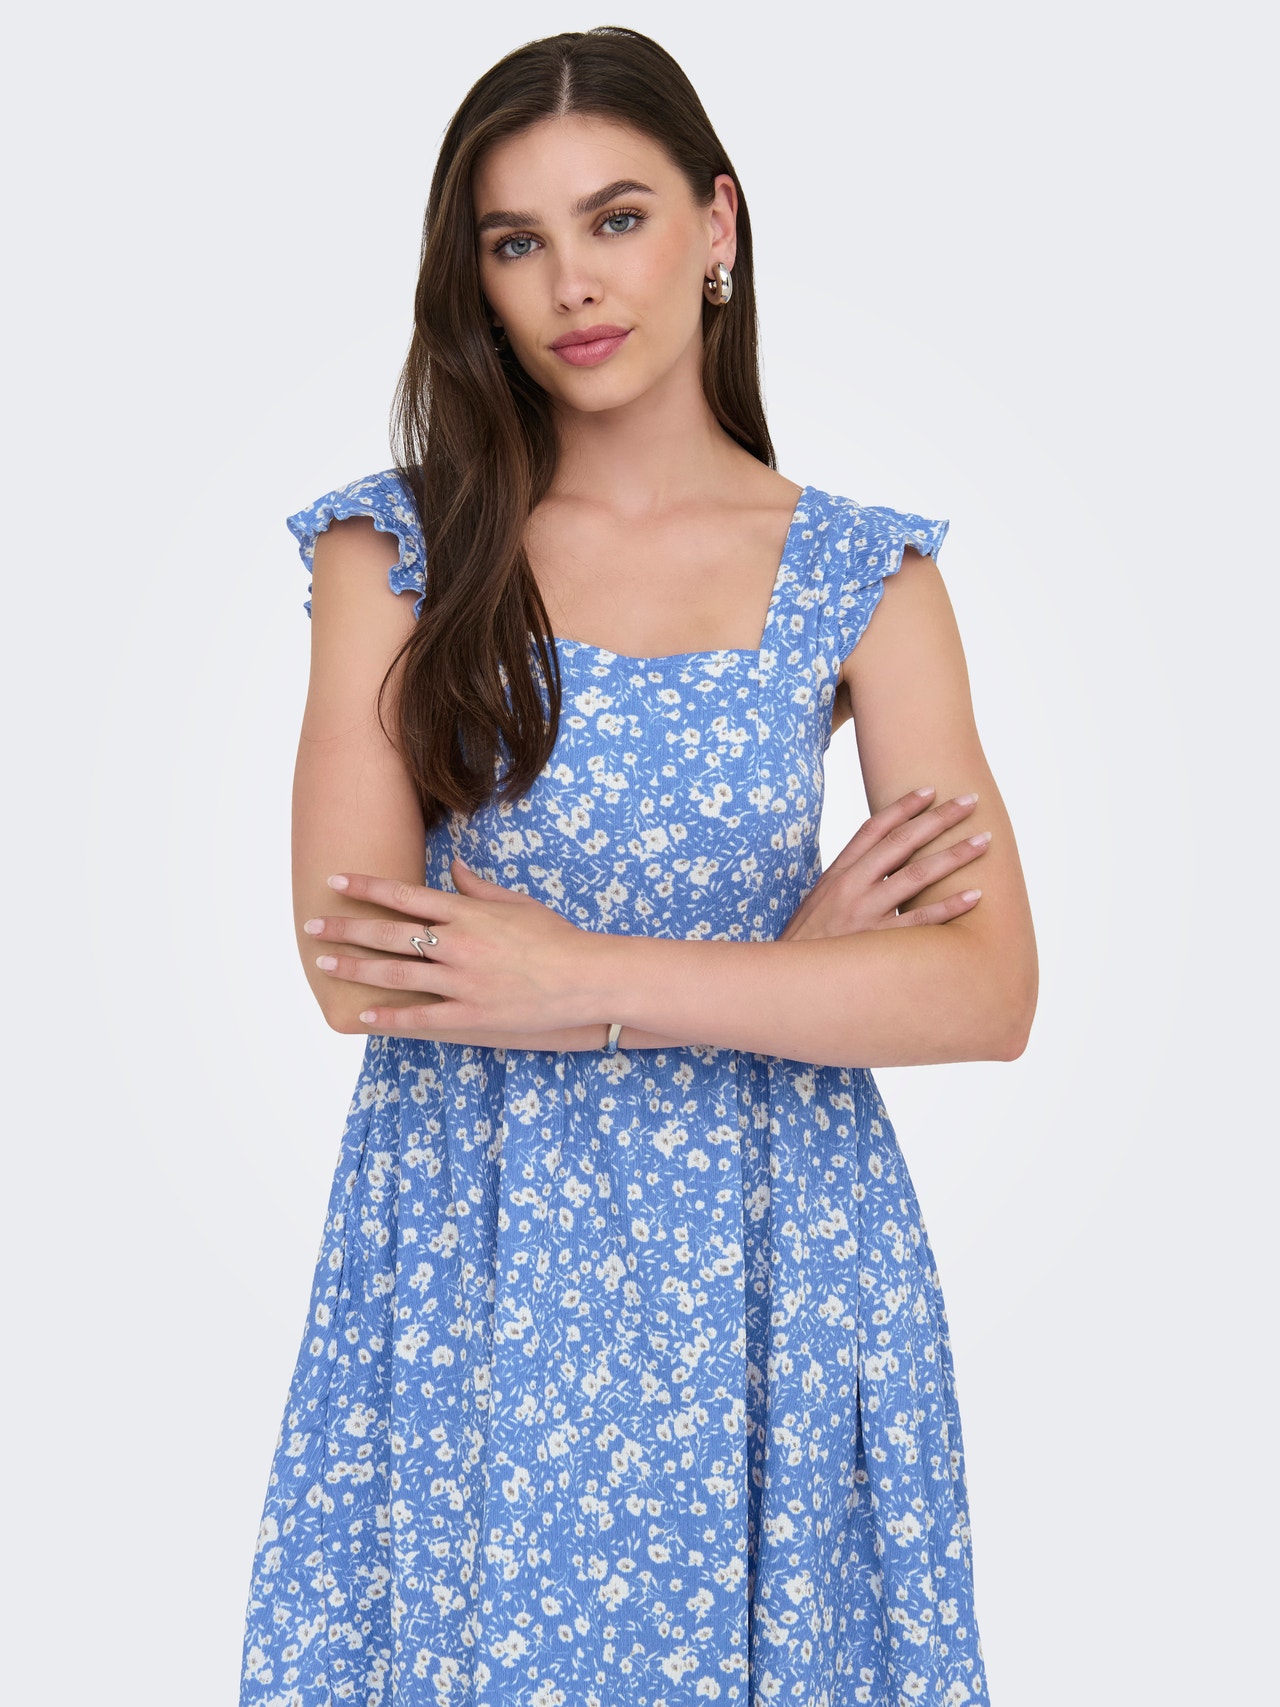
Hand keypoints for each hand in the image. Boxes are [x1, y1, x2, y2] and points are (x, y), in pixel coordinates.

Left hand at [304, 858, 602, 1038]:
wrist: (586, 978)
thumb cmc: (556, 937)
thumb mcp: (518, 903)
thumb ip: (479, 888)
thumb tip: (455, 868)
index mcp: (467, 913)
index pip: (405, 895)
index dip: (366, 887)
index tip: (335, 881)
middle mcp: (457, 944)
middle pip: (389, 934)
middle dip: (346, 928)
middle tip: (312, 925)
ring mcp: (461, 982)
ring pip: (395, 975)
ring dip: (356, 968)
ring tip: (326, 963)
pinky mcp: (471, 1015)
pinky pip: (421, 1018)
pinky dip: (389, 1017)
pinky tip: (363, 1014)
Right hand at [779, 785, 989, 941]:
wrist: (786, 981)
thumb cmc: (806, 945)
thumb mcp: (818, 905)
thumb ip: (846, 884)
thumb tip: (879, 870)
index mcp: (837, 874)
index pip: (873, 829)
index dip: (903, 807)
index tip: (930, 791)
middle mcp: (851, 887)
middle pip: (901, 842)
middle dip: (938, 819)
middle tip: (970, 802)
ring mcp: (863, 913)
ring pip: (916, 875)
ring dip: (953, 855)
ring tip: (983, 841)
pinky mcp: (875, 943)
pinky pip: (920, 922)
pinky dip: (949, 907)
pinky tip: (975, 895)